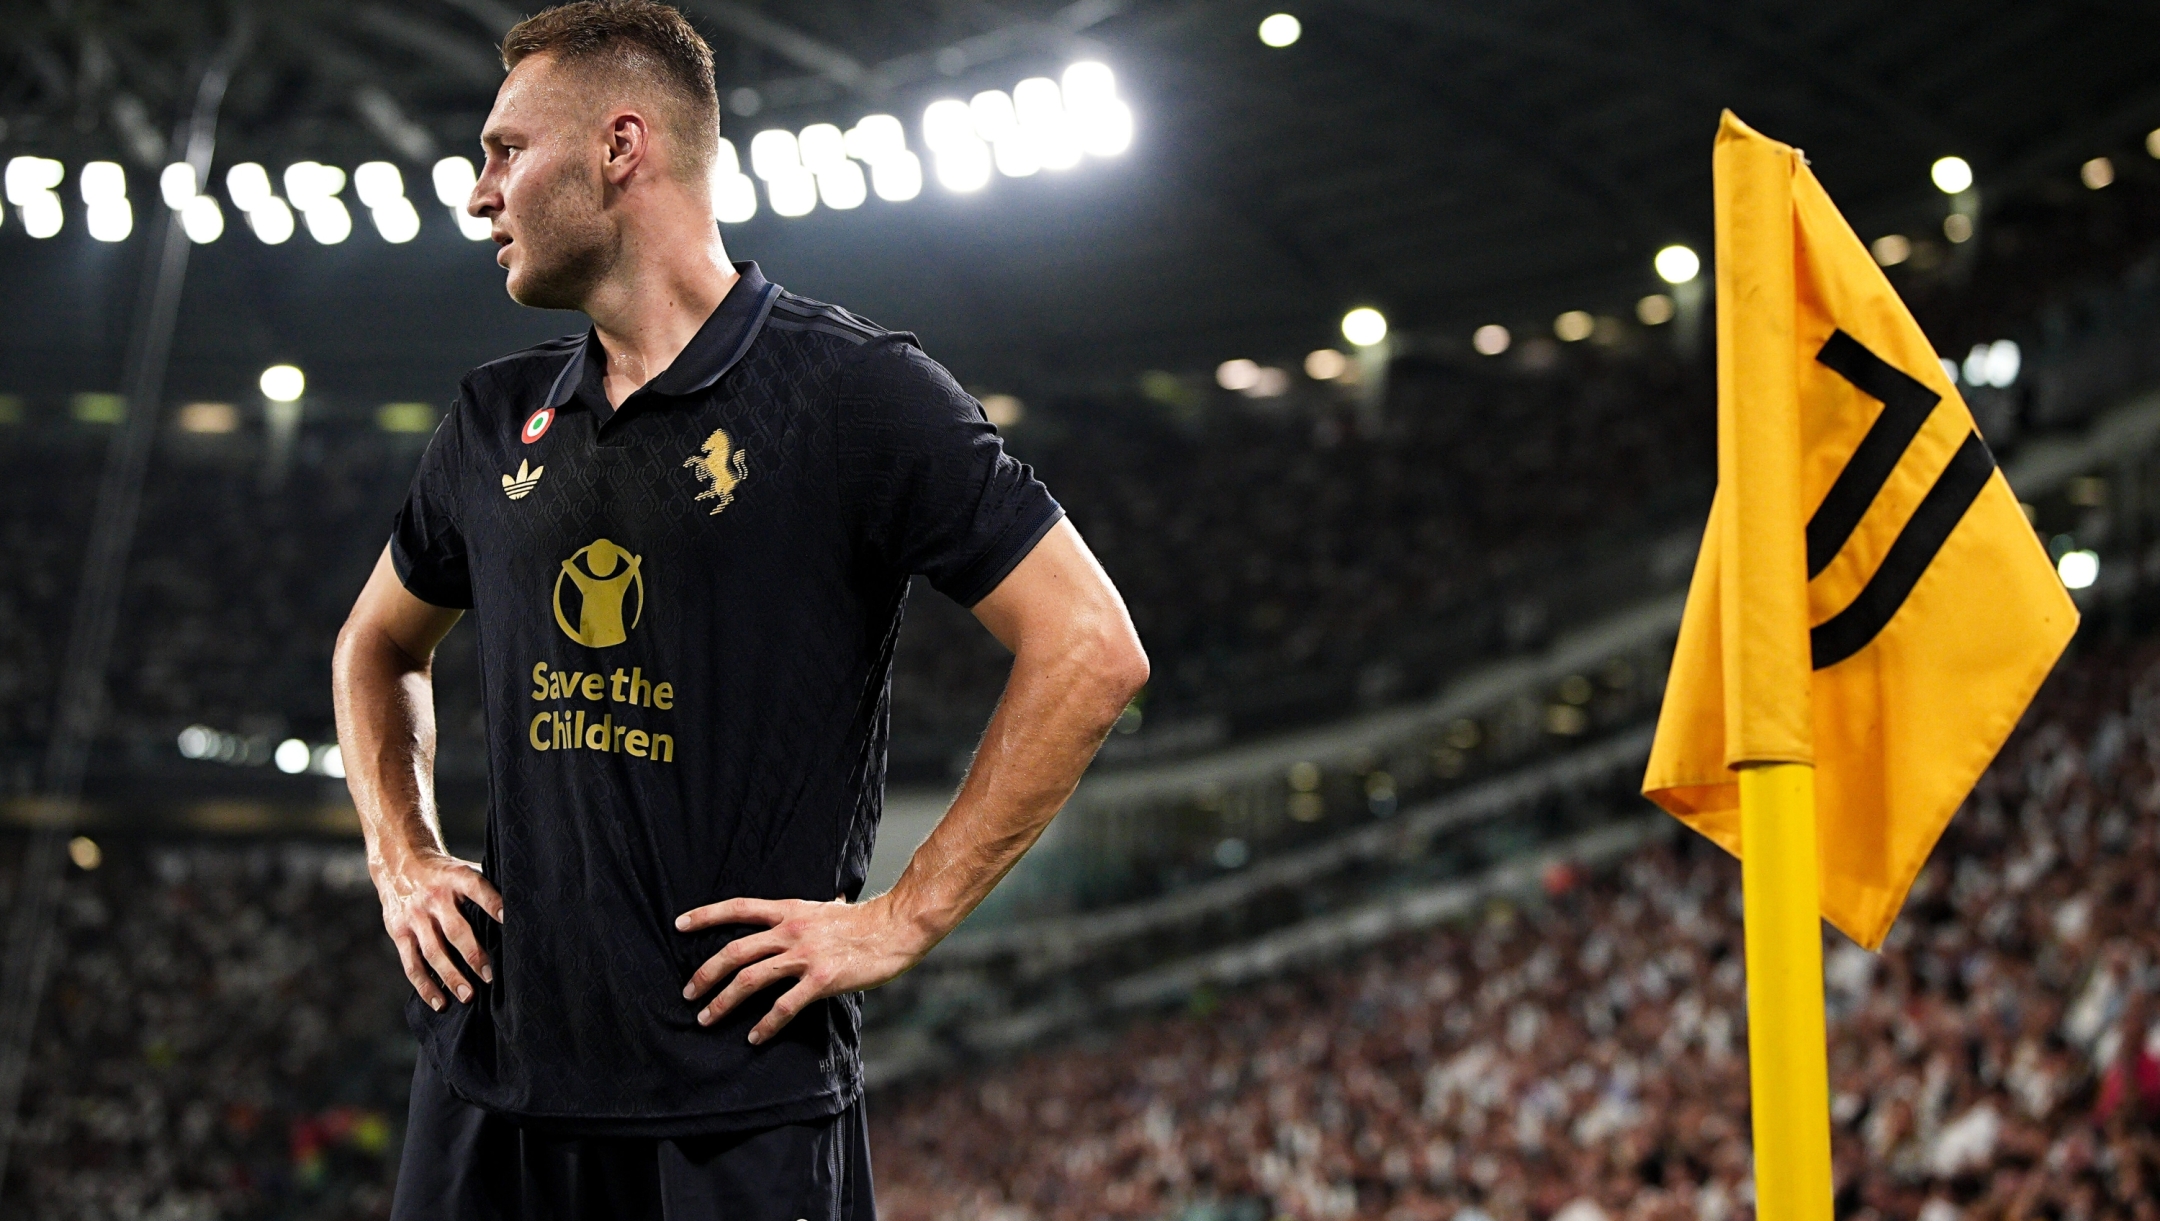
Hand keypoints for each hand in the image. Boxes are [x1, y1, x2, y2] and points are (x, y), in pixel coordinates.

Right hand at [376, 848, 503, 1010]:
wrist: (399, 862)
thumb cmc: (444, 873)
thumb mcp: (464, 869)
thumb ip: (486, 888)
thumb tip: (522, 909)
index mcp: (456, 877)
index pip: (478, 889)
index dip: (493, 903)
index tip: (508, 919)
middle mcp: (435, 897)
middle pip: (455, 930)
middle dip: (474, 955)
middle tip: (490, 977)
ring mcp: (415, 916)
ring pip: (433, 952)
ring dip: (451, 977)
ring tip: (468, 996)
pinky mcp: (399, 932)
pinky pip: (412, 963)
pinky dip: (425, 986)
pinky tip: (440, 1002)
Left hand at [676, 895, 931, 1043]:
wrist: (896, 928)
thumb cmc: (864, 921)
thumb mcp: (825, 908)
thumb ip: (805, 915)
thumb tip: (802, 912)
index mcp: (789, 910)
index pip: (738, 908)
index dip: (706, 916)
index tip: (679, 924)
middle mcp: (791, 930)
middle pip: (735, 951)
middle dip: (705, 974)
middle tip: (688, 994)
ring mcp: (804, 955)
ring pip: (750, 979)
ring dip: (723, 1002)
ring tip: (707, 1018)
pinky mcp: (820, 980)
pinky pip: (783, 1006)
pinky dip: (765, 1024)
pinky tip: (754, 1037)